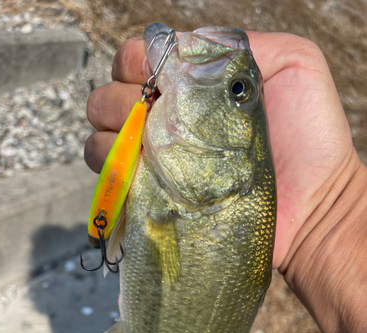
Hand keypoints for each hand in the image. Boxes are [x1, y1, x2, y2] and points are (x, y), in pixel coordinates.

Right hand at [84, 32, 359, 269]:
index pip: (138, 60)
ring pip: (101, 137)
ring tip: (148, 148)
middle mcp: (168, 123)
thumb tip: (181, 49)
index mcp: (191, 89)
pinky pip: (111, 179)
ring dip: (112, 135)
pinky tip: (143, 172)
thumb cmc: (310, 137)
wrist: (312, 205)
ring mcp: (159, 162)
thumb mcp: (292, 65)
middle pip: (109, 97)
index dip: (137, 63)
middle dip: (120, 99)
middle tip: (154, 116)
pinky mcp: (155, 198)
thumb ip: (237, 45)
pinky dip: (114, 170)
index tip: (158, 79)